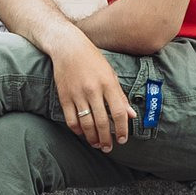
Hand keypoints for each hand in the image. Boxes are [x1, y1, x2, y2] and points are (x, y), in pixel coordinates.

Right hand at [47, 34, 132, 150]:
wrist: (68, 46)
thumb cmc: (92, 59)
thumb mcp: (110, 74)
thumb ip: (120, 96)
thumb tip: (131, 115)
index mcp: (108, 83)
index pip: (119, 112)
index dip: (123, 128)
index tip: (123, 139)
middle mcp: (93, 90)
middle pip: (103, 122)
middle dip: (107, 138)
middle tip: (109, 147)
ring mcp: (78, 94)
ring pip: (87, 124)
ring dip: (93, 138)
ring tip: (97, 144)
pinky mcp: (64, 97)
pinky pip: (71, 119)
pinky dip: (77, 130)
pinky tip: (82, 133)